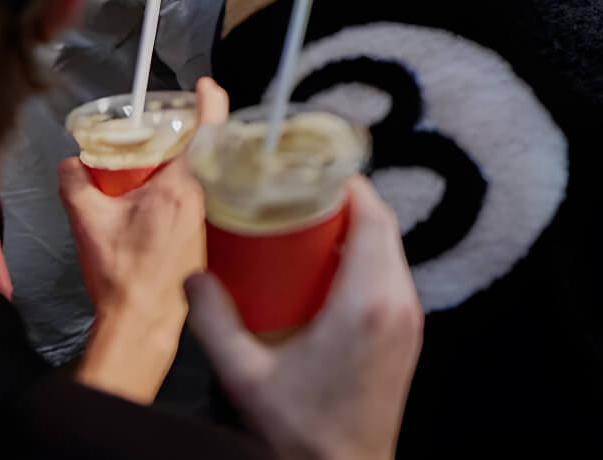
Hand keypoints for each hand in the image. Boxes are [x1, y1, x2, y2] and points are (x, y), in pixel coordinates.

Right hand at [66, 78, 227, 402]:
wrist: (142, 322)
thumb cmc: (121, 275)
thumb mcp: (88, 224)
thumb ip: (76, 185)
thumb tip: (69, 164)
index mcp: (182, 187)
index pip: (207, 131)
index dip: (211, 101)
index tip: (207, 83)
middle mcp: (203, 199)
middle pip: (203, 151)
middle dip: (183, 134)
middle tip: (160, 126)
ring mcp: (206, 218)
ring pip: (199, 176)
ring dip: (180, 164)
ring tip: (151, 161)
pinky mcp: (202, 235)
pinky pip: (197, 198)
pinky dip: (178, 188)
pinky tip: (154, 197)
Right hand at [191, 176, 424, 459]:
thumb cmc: (298, 429)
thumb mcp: (245, 375)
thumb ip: (214, 322)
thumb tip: (192, 276)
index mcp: (366, 302)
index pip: (372, 218)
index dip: (347, 187)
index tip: (313, 173)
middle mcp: (398, 302)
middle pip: (384, 228)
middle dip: (346, 205)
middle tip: (301, 198)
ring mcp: (410, 318)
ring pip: (392, 252)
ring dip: (359, 233)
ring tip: (309, 230)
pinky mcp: (409, 334)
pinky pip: (393, 278)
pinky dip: (368, 260)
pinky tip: (329, 271)